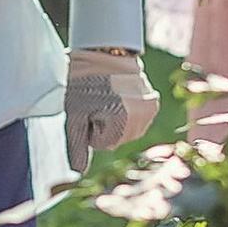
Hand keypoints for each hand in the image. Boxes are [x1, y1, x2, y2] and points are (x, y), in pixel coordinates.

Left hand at [65, 46, 160, 174]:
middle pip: (118, 141)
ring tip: (109, 101)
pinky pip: (139, 122)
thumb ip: (77, 147)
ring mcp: (149, 110)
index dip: (91, 130)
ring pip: (130, 133)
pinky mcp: (153, 103)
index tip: (89, 110)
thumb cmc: (83, 83)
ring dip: (118, 123)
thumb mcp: (74, 115)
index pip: (103, 144)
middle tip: (97, 104)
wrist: (103, 52)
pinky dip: (130, 116)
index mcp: (119, 120)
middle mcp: (139, 116)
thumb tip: (78, 173)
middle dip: (105, 128)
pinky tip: (121, 101)